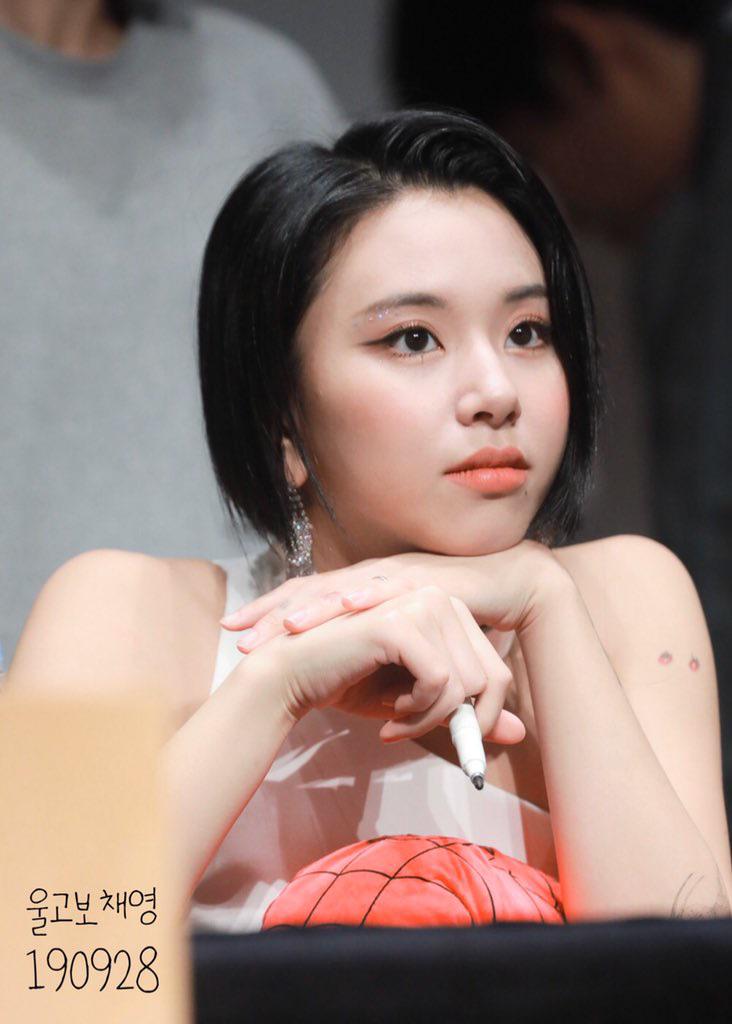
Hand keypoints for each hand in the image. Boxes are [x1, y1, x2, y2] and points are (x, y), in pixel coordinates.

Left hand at [221, 539, 561, 651]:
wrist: (507, 582)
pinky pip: (395, 587)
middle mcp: (374, 577)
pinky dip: (371, 594)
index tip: (233, 633)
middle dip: (275, 613)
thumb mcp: (411, 651)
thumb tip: (359, 696)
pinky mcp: (429, 579)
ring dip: (315, 606)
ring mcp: (400, 575)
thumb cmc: (454, 622)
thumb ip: (388, 672)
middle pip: (313, 591)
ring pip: (346, 588)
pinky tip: (349, 601)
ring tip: (286, 626)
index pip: (307, 599)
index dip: (270, 614)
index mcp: (363, 591)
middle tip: (240, 634)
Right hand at [245, 583, 524, 744]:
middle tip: (413, 731)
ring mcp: (420, 606)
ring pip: (467, 685)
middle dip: (458, 722)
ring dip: (430, 719)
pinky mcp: (400, 624)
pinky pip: (441, 684)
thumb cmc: (350, 684)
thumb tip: (522, 733)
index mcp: (446, 610)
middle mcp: (439, 599)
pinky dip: (418, 713)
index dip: (478, 717)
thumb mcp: (420, 703)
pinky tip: (388, 712)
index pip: (496, 671)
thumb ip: (469, 713)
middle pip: (491, 680)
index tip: (444, 736)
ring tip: (395, 719)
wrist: (291, 676)